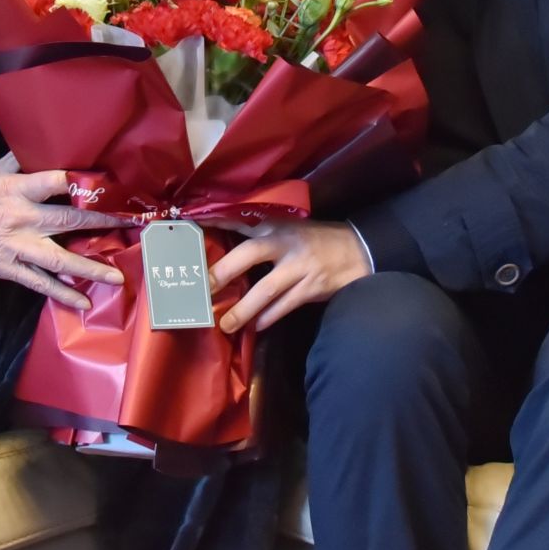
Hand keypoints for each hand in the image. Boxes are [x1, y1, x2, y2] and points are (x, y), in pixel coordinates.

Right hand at [0, 153, 127, 310]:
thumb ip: (21, 160)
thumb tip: (44, 142)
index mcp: (18, 189)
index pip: (54, 181)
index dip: (81, 182)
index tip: (109, 183)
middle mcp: (23, 218)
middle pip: (69, 219)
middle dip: (102, 222)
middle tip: (130, 225)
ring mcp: (19, 247)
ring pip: (60, 259)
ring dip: (90, 268)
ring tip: (116, 278)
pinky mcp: (11, 268)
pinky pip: (41, 283)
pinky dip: (63, 294)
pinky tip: (84, 301)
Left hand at [207, 220, 369, 334]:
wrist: (357, 251)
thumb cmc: (313, 241)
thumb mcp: (287, 229)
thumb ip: (258, 236)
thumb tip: (222, 246)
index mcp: (274, 227)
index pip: (239, 222)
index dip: (215, 224)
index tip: (191, 229)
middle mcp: (284, 244)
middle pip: (249, 255)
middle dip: (223, 272)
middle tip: (203, 289)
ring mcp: (299, 267)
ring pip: (266, 290)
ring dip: (243, 309)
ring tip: (225, 324)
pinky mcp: (311, 288)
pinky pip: (285, 306)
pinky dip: (268, 318)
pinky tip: (256, 327)